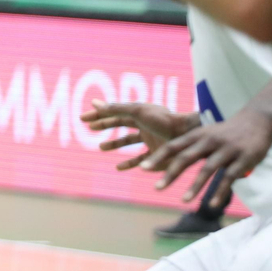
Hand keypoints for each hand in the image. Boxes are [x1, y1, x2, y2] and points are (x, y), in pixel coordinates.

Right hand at [81, 99, 197, 169]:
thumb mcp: (136, 111)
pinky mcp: (157, 157)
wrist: (187, 135)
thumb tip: (94, 103)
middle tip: (89, 128)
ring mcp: (151, 141)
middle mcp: (144, 126)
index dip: (99, 115)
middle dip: (105, 125)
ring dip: (114, 143)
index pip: (115, 113)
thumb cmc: (162, 120)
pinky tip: (118, 167)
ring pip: (128, 142)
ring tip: (101, 147)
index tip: (84, 119)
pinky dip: (129, 164)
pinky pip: (140, 161)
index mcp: (139, 114)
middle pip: (120, 124)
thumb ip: (115, 108)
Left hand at [145, 108, 271, 207]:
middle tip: (156, 188)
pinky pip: (230, 178)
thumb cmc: (225, 132)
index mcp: (197, 135)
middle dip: (170, 173)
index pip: (173, 145)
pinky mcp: (243, 160)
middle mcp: (209, 141)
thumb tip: (166, 161)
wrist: (257, 121)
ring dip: (194, 186)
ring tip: (183, 201)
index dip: (157, 156)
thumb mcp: (205, 134)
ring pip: (207, 169)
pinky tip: (212, 205)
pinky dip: (220, 191)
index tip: (142, 167)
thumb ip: (189, 147)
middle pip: (186, 158)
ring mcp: (227, 150)